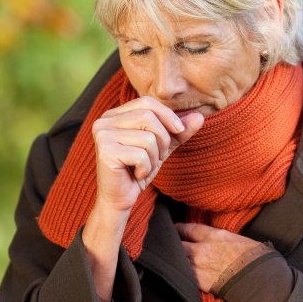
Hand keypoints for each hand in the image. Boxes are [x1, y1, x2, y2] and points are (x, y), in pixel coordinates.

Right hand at [90, 97, 203, 215]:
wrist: (119, 199)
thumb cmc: (137, 170)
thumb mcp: (162, 147)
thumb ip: (178, 131)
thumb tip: (199, 116)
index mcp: (115, 115)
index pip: (147, 102)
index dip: (167, 115)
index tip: (179, 131)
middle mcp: (104, 121)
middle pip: (148, 118)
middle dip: (162, 140)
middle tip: (157, 157)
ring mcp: (102, 136)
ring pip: (147, 138)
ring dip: (154, 157)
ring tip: (144, 167)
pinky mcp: (106, 152)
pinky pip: (140, 155)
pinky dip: (145, 168)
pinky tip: (136, 174)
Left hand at [174, 222, 261, 292]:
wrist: (258, 281)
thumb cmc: (255, 259)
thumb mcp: (237, 239)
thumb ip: (220, 238)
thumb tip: (213, 239)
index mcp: (213, 236)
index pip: (188, 228)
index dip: (179, 229)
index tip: (175, 229)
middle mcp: (201, 250)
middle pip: (178, 244)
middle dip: (174, 244)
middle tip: (172, 244)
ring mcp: (198, 267)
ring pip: (179, 261)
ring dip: (178, 260)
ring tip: (177, 260)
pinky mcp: (198, 283)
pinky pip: (185, 275)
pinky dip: (183, 273)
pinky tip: (184, 274)